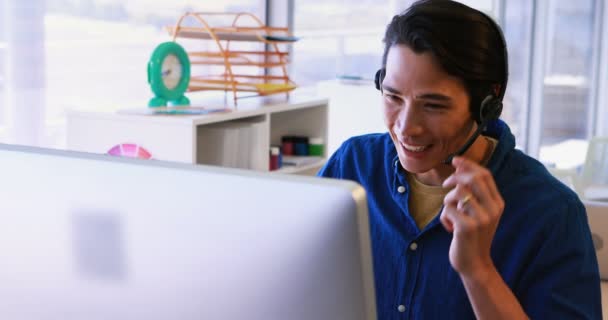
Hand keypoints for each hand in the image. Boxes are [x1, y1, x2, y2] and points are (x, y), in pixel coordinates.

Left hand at [440, 156, 504, 278]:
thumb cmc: (472, 235)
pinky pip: (447, 209)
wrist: (475, 264)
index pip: (485, 174)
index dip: (468, 164)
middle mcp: (493, 209)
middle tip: (445, 185)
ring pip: (457, 192)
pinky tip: (449, 228)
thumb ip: (473, 193)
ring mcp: (481, 218)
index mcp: (497, 203)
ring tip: (450, 213)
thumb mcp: (478, 212)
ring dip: (447, 200)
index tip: (455, 160)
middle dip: (455, 177)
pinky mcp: (467, 227)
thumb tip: (460, 165)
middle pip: (472, 178)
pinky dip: (444, 216)